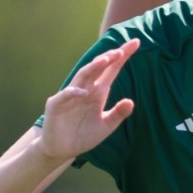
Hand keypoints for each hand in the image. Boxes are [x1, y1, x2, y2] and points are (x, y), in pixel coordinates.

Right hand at [38, 39, 137, 161]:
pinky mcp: (56, 105)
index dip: (122, 56)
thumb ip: (118, 114)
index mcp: (97, 92)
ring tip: (106, 59)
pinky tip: (84, 92)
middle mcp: (85, 89)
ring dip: (94, 67)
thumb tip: (131, 101)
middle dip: (109, 58)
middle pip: (98, 68)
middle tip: (122, 50)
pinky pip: (66, 95)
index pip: (112, 70)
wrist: (62, 150)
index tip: (136, 43)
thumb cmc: (83, 136)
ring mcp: (69, 95)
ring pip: (83, 76)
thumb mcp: (106, 126)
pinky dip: (74, 92)